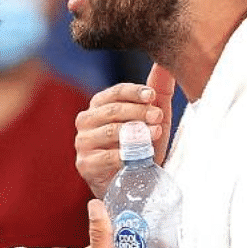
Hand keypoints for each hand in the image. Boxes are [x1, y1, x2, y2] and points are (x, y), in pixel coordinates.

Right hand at [74, 64, 175, 196]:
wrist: (138, 184)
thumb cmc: (144, 147)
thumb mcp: (154, 117)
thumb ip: (158, 90)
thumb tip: (163, 63)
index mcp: (99, 106)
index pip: (114, 92)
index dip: (134, 92)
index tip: (152, 97)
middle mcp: (85, 121)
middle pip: (112, 110)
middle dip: (138, 112)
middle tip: (158, 117)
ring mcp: (83, 143)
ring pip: (110, 131)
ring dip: (135, 132)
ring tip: (154, 134)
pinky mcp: (85, 165)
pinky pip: (107, 156)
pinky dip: (127, 155)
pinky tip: (142, 155)